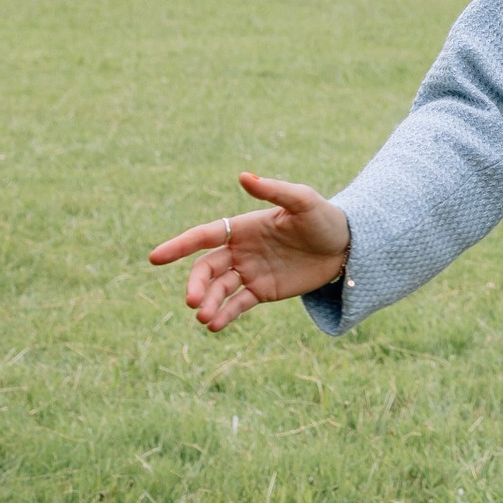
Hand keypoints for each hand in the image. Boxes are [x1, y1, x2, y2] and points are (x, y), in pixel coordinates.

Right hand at [148, 175, 350, 333]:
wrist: (346, 247)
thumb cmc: (324, 218)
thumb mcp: (303, 201)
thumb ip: (273, 190)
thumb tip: (243, 176)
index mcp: (243, 227)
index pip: (204, 236)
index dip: (179, 246)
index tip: (155, 258)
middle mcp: (241, 250)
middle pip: (207, 268)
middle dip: (196, 284)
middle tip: (193, 300)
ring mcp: (250, 272)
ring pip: (220, 289)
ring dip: (208, 303)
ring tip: (204, 317)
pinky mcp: (263, 291)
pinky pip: (238, 304)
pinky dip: (225, 315)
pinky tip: (215, 326)